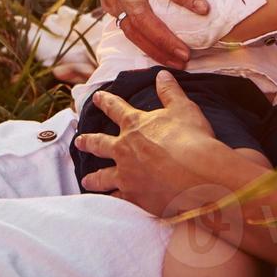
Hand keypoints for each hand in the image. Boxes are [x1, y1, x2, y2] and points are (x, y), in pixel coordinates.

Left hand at [73, 70, 228, 216]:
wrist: (197, 177)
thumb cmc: (192, 139)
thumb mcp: (183, 109)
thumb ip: (170, 92)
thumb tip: (162, 74)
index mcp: (135, 125)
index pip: (115, 108)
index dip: (105, 101)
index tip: (96, 97)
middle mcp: (124, 149)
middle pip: (100, 144)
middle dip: (88, 142)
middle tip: (79, 142)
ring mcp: (127, 175)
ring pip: (103, 176)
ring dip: (93, 178)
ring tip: (85, 180)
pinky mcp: (134, 197)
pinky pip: (117, 199)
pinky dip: (111, 200)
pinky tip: (107, 202)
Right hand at [86, 0, 214, 66]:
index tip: (205, 9)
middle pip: (141, 18)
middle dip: (163, 39)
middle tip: (186, 54)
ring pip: (131, 31)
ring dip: (154, 50)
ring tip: (178, 62)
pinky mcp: (108, 8)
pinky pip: (126, 31)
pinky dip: (143, 45)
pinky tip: (161, 55)